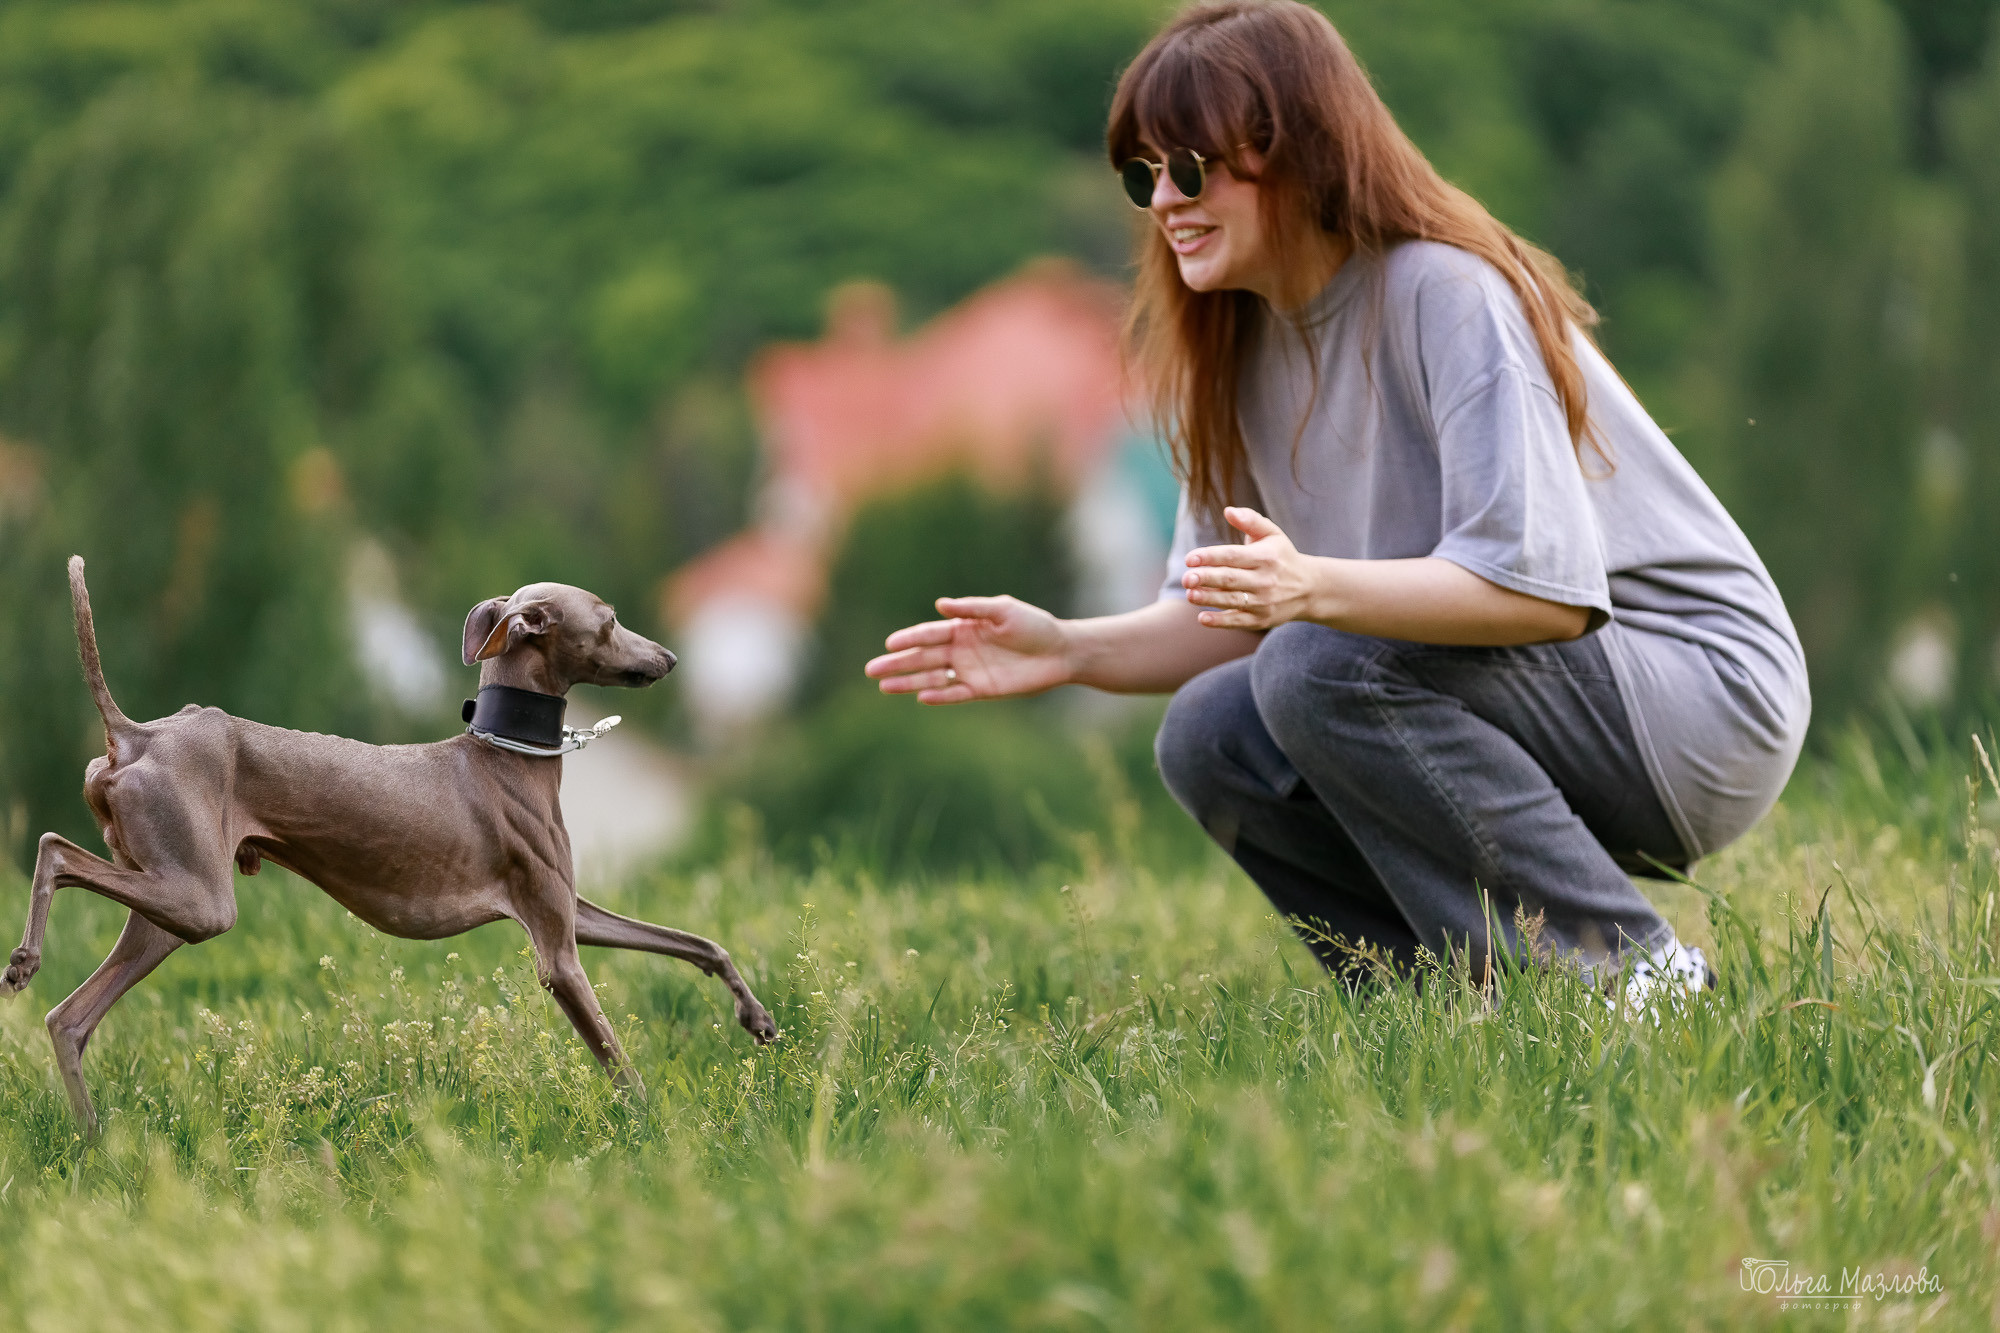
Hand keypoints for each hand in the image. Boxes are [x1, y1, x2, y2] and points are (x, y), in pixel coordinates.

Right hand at [864, 595, 1071, 703]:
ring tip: (885, 687)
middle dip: (897, 663)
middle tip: (871, 670)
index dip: (909, 639)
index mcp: (963, 628)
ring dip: (909, 682)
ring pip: (932, 678)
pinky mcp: (982, 689)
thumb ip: (972, 609)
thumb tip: (940, 605)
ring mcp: (970, 670)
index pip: (929, 634)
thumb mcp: (1003, 610)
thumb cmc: (1034, 625)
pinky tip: (920, 697)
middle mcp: (962, 650)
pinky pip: (955, 694)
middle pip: (923, 658)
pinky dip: (939, 696)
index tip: (889, 643)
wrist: (1060, 652)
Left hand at [1182, 506, 1326, 629]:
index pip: (1233, 556)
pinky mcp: (1262, 620)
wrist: (1310, 588)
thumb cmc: (1282, 556)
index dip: (1210, 557)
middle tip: (1186, 577)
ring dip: (1209, 599)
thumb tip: (1228, 511)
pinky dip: (1220, 621)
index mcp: (1266, 557)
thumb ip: (1250, 520)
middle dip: (1206, 578)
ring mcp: (1264, 602)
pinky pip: (1238, 621)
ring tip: (1190, 595)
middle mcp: (1266, 580)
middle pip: (1230, 579)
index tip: (1189, 558)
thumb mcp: (1272, 534)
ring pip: (1232, 601)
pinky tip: (1202, 618)